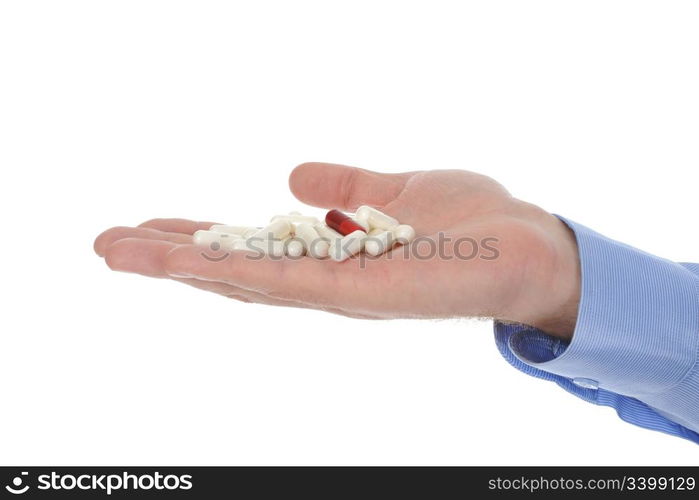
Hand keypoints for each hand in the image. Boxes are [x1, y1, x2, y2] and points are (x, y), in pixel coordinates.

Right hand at [94, 163, 580, 338]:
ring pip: (243, 279)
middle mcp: (324, 282)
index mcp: (330, 258)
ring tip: (119, 249)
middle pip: (234, 271)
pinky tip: (182, 258)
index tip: (152, 225)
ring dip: (179, 263)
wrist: (526, 246)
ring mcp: (336, 293)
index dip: (200, 238)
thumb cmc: (471, 222)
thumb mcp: (394, 189)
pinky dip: (228, 270)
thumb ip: (344, 185)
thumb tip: (292, 176)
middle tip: (107, 243)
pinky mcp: (356, 294)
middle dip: (169, 256)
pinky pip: (281, 281)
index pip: (252, 250)